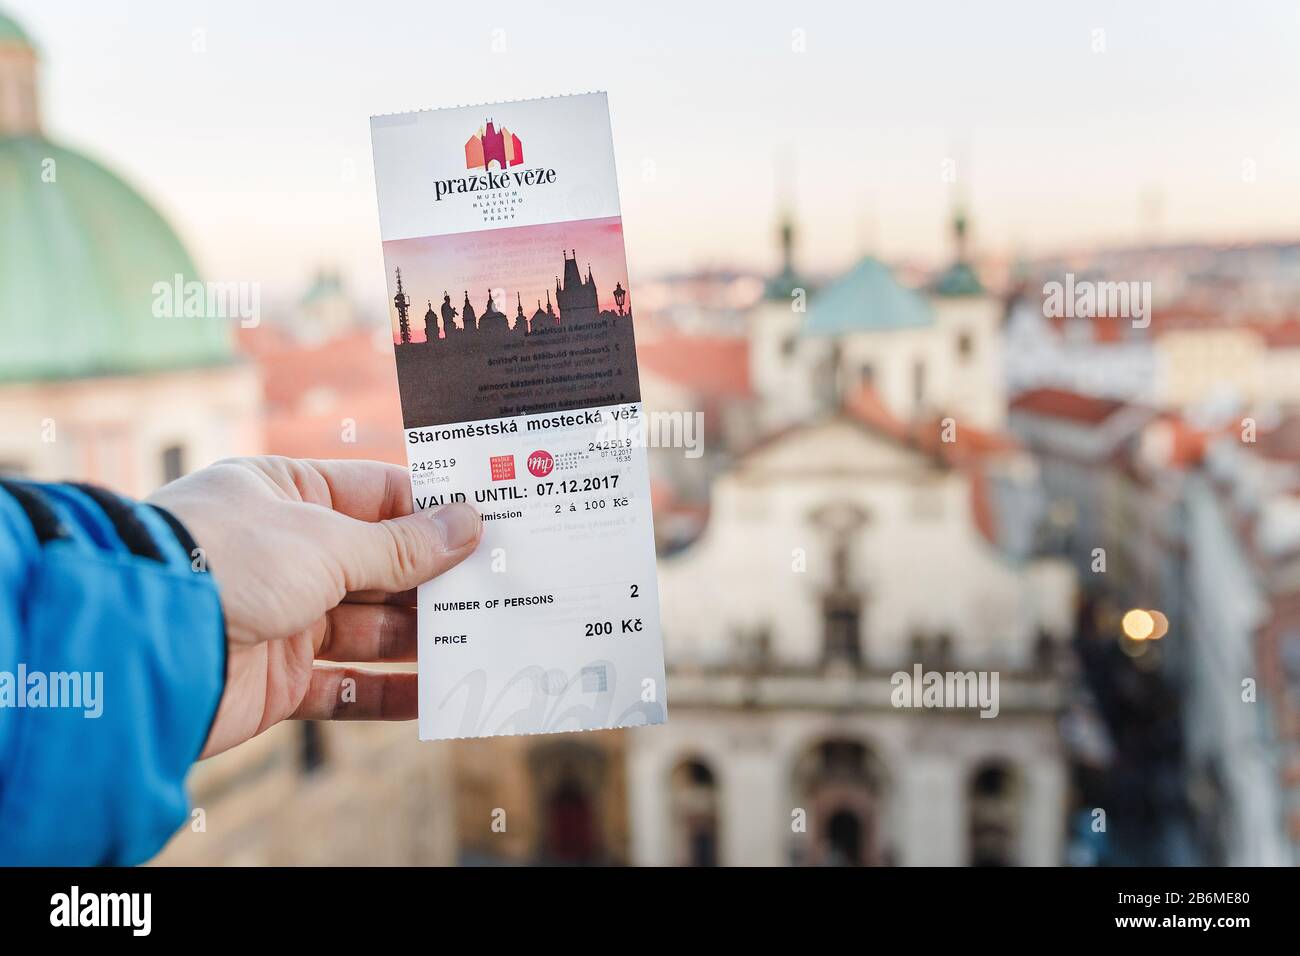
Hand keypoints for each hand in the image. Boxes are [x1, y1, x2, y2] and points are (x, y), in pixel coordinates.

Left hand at [147, 456, 480, 757]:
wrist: (137, 648)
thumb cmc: (227, 563)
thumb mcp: (326, 541)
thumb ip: (402, 545)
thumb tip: (469, 523)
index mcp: (285, 494)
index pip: (376, 495)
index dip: (434, 511)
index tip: (492, 523)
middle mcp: (285, 553)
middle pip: (379, 565)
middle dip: (435, 580)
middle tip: (499, 588)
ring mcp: (281, 617)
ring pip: (370, 629)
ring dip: (422, 638)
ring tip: (483, 641)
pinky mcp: (277, 680)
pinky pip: (346, 687)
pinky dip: (390, 692)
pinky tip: (436, 695)